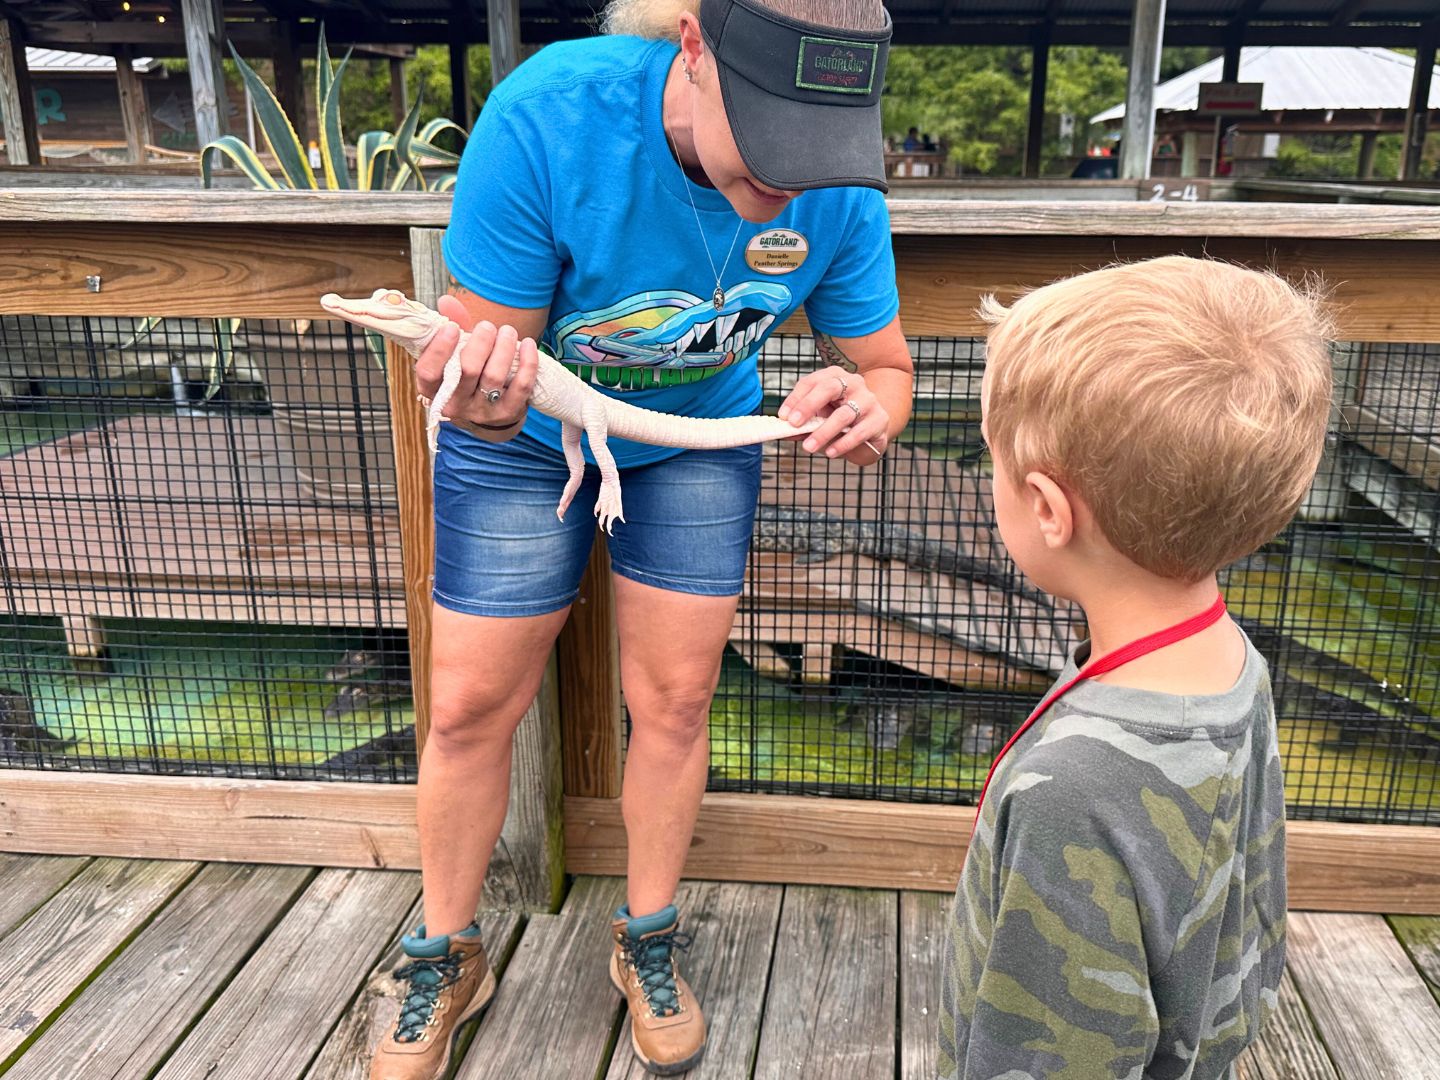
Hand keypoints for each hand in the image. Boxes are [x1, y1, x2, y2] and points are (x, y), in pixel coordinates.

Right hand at [414, 294, 539, 430]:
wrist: (487, 413)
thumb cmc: (465, 376)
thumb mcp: (452, 357)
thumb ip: (450, 329)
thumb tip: (447, 301)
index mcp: (433, 390)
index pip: (428, 372)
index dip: (439, 348)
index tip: (452, 327)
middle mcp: (455, 405)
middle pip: (467, 369)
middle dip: (481, 341)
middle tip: (487, 326)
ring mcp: (482, 412)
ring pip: (494, 376)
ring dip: (504, 347)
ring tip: (508, 331)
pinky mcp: (507, 414)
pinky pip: (521, 386)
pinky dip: (528, 362)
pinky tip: (528, 345)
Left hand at [778, 365, 889, 459]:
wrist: (872, 432)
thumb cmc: (840, 423)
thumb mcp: (819, 421)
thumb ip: (803, 425)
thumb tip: (783, 432)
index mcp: (835, 377)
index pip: (812, 382)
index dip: (796, 398)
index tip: (783, 416)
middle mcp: (853, 383)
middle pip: (829, 388)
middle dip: (808, 405)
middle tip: (794, 424)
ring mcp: (869, 400)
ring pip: (843, 414)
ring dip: (823, 432)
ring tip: (809, 447)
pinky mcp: (880, 419)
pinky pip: (859, 432)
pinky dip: (842, 443)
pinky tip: (831, 452)